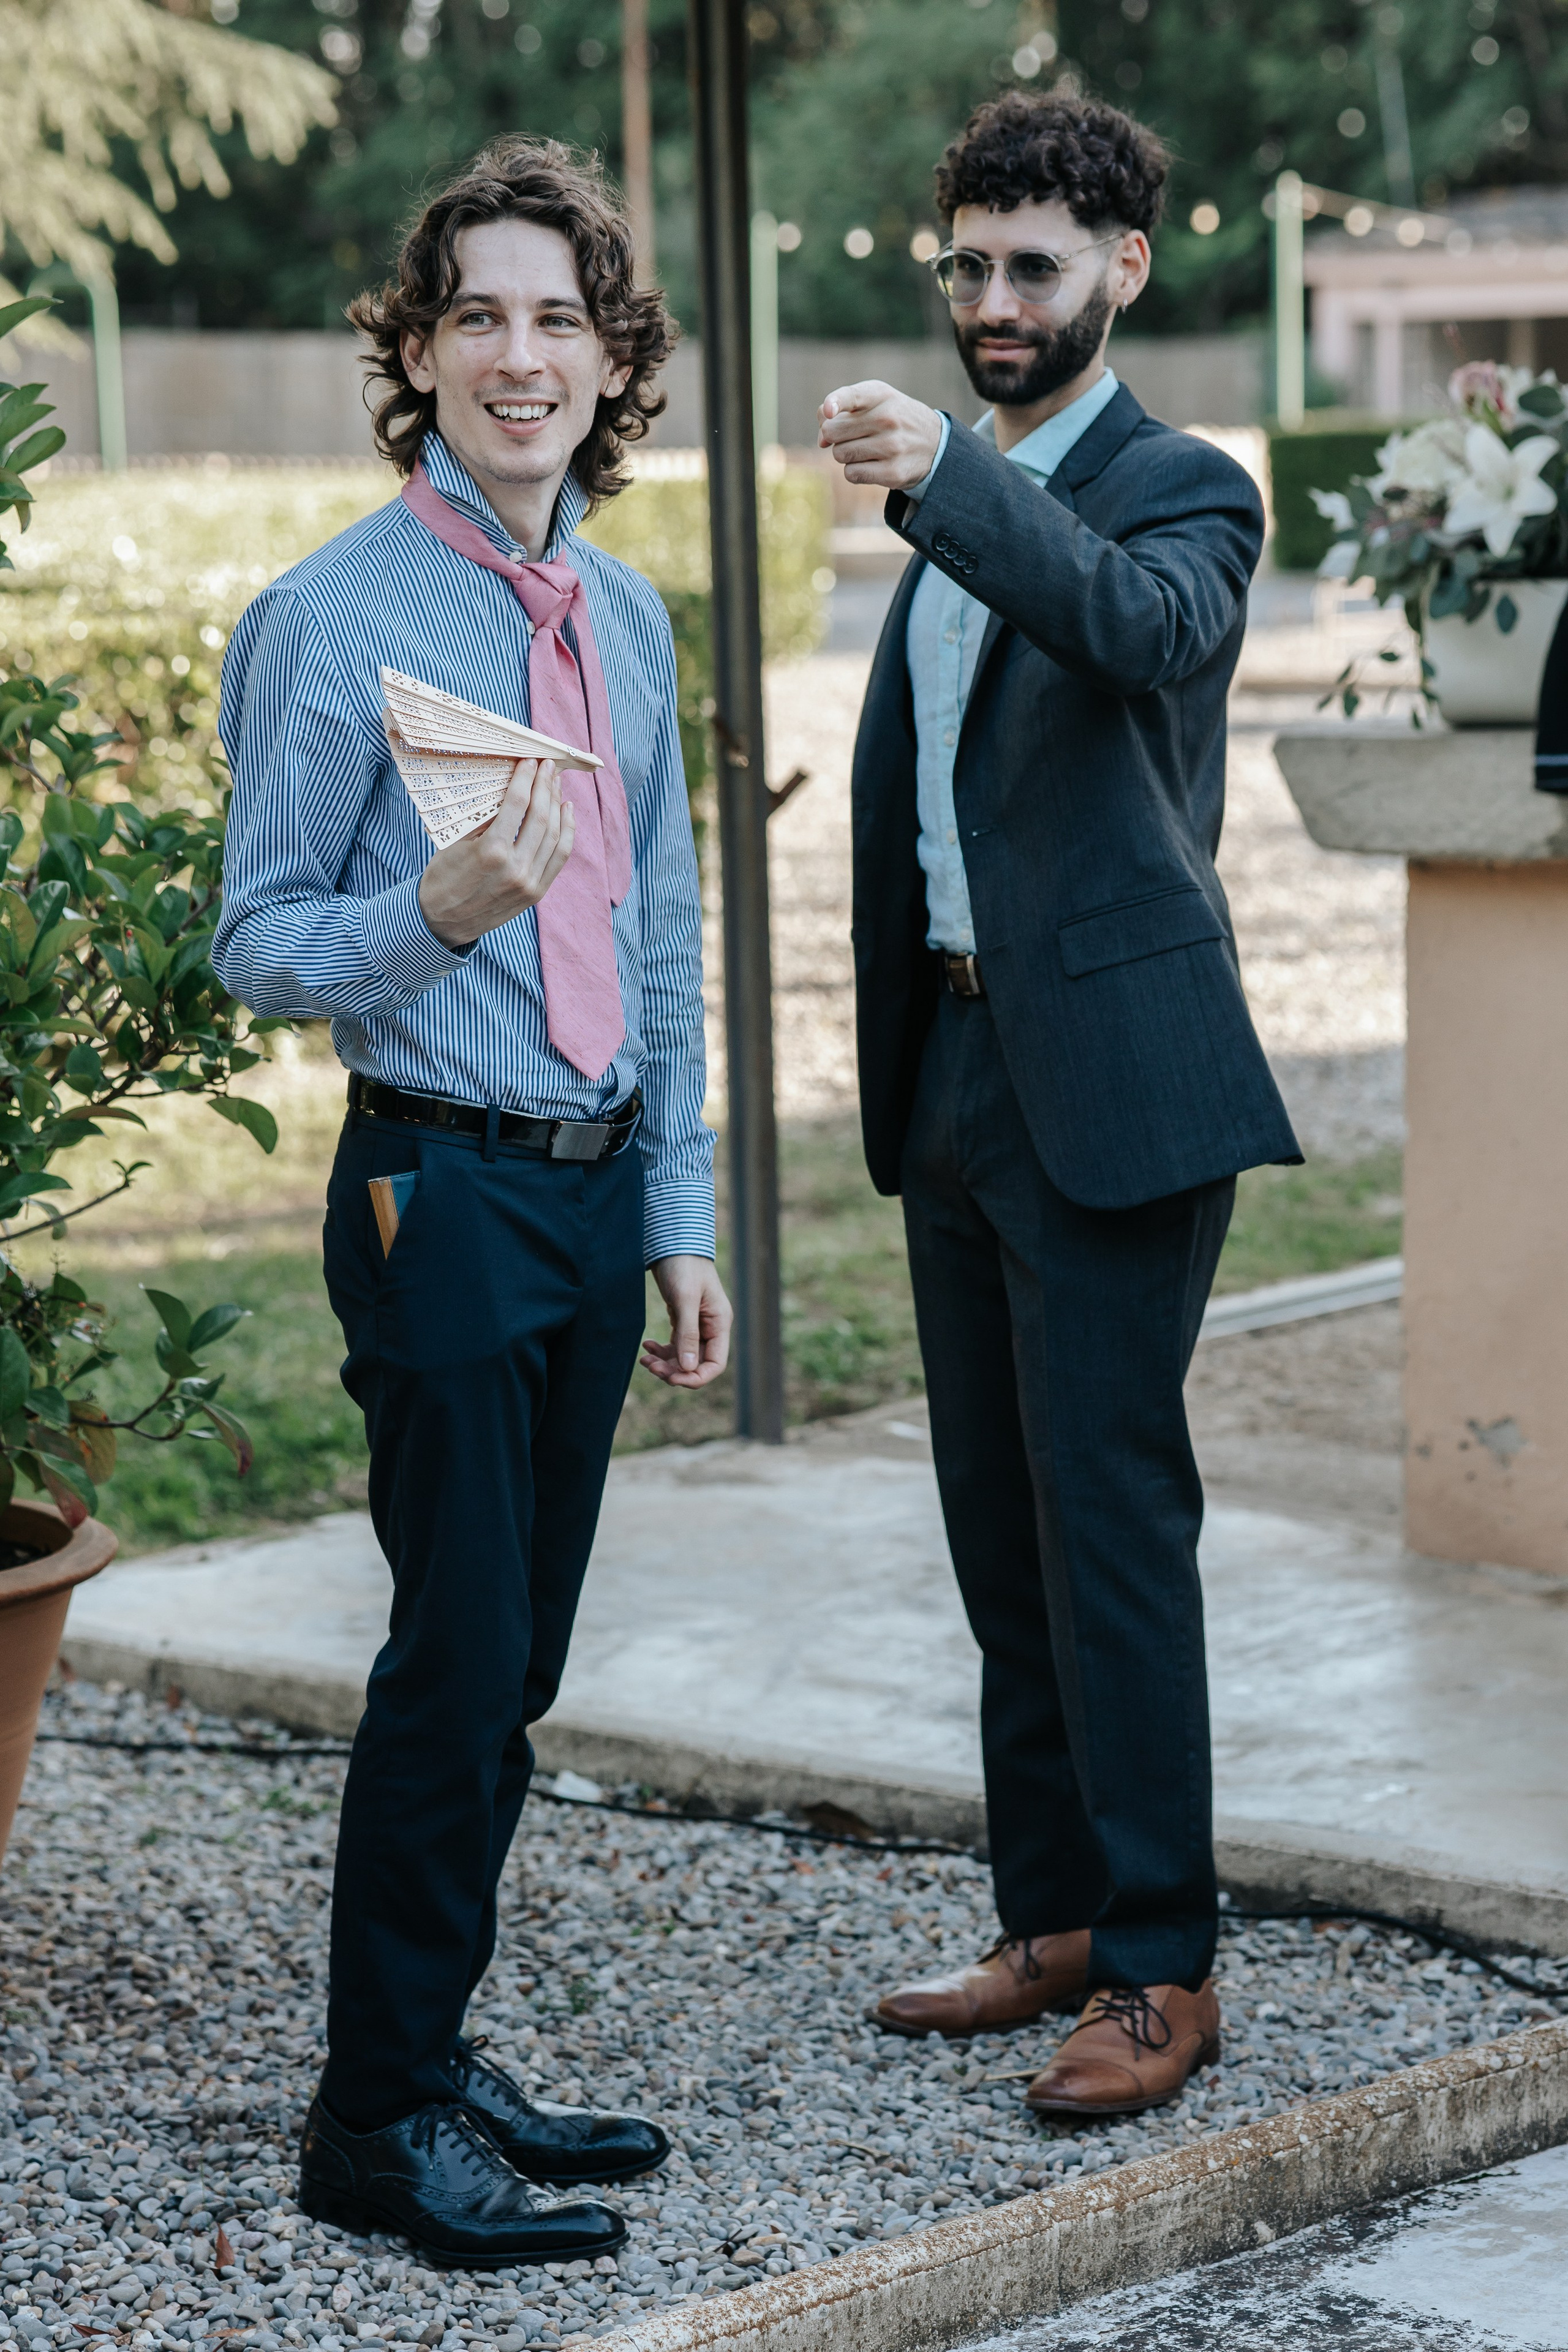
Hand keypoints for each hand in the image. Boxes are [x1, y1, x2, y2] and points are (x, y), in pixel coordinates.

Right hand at [416, 753, 574, 948]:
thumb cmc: (443, 878)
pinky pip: (560, 857)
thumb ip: (485, 819)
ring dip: (558, 805)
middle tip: (547, 767)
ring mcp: (530, 883)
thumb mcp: (456, 843)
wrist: (442, 922)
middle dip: (546, 786)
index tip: (529, 761)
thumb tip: (510, 788)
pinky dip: (568, 831)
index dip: (526, 778)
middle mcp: (516, 869)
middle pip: (541, 817)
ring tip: (556, 784)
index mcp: (491, 852)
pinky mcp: (537, 893)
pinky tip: (566, 812)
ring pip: (555, 835)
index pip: (517, 804)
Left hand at [641, 1255, 731, 1388]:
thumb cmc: (684, 1266)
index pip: (715, 1364)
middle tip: (649, 1366)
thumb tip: (688, 1368)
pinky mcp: (683, 1320)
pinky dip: (661, 1350)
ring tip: (644, 1358)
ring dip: (664, 1362)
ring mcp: (697, 1325)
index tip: (671, 1378)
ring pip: (683, 1358)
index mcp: (719, 1324)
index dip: (695, 1378)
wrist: (673, 1243)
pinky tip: (646, 1345)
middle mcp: (711, 1328)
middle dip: (674, 1370)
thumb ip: (688, 1334)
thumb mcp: (685, 1299)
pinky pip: (675, 1346)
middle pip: (696, 1364)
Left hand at [818, 380, 942, 489]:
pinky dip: (854, 471)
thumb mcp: (873, 402)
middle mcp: (888, 418)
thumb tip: (821, 441)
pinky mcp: (893, 473)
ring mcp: (892, 446)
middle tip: (852, 435)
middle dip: (835, 436)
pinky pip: (851, 474)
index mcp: (881, 394)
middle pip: (833, 432)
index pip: (852, 396)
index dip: (835, 403)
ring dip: (846, 454)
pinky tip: (871, 464)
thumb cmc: (891, 419)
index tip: (829, 411)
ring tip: (867, 448)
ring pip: (839, 454)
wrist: (934, 444)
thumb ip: (840, 409)